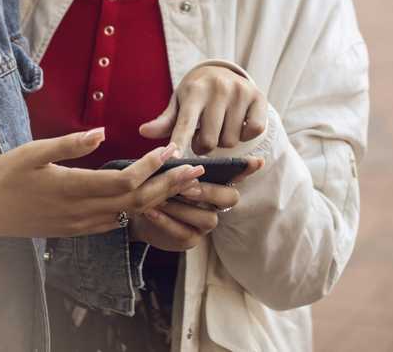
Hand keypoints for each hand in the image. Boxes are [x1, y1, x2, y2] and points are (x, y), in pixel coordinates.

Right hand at [0, 129, 203, 240]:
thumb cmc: (3, 176)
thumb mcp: (32, 152)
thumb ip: (69, 144)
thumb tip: (101, 132)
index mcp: (74, 189)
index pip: (126, 182)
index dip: (152, 167)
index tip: (171, 150)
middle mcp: (83, 212)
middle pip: (138, 202)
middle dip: (170, 186)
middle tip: (196, 171)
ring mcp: (80, 225)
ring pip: (130, 214)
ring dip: (158, 198)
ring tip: (180, 185)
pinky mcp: (75, 230)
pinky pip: (114, 223)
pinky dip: (137, 212)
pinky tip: (145, 201)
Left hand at [128, 158, 262, 250]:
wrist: (134, 209)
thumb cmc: (154, 183)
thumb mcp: (162, 168)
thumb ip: (172, 162)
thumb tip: (173, 153)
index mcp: (212, 181)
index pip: (236, 174)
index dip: (247, 169)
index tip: (257, 161)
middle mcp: (215, 203)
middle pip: (229, 198)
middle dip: (208, 191)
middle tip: (186, 187)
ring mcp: (204, 223)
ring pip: (208, 218)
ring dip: (182, 208)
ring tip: (160, 199)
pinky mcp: (190, 239)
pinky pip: (184, 233)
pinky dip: (167, 222)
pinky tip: (151, 211)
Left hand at [140, 64, 268, 154]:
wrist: (221, 73)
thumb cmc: (195, 95)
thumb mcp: (178, 104)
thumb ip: (164, 122)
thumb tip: (143, 132)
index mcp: (195, 90)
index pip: (185, 123)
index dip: (180, 142)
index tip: (174, 158)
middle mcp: (219, 88)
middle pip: (209, 141)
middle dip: (203, 146)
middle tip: (201, 137)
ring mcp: (240, 92)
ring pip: (231, 141)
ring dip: (223, 141)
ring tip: (218, 127)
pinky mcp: (259, 98)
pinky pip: (253, 132)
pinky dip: (245, 135)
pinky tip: (237, 123)